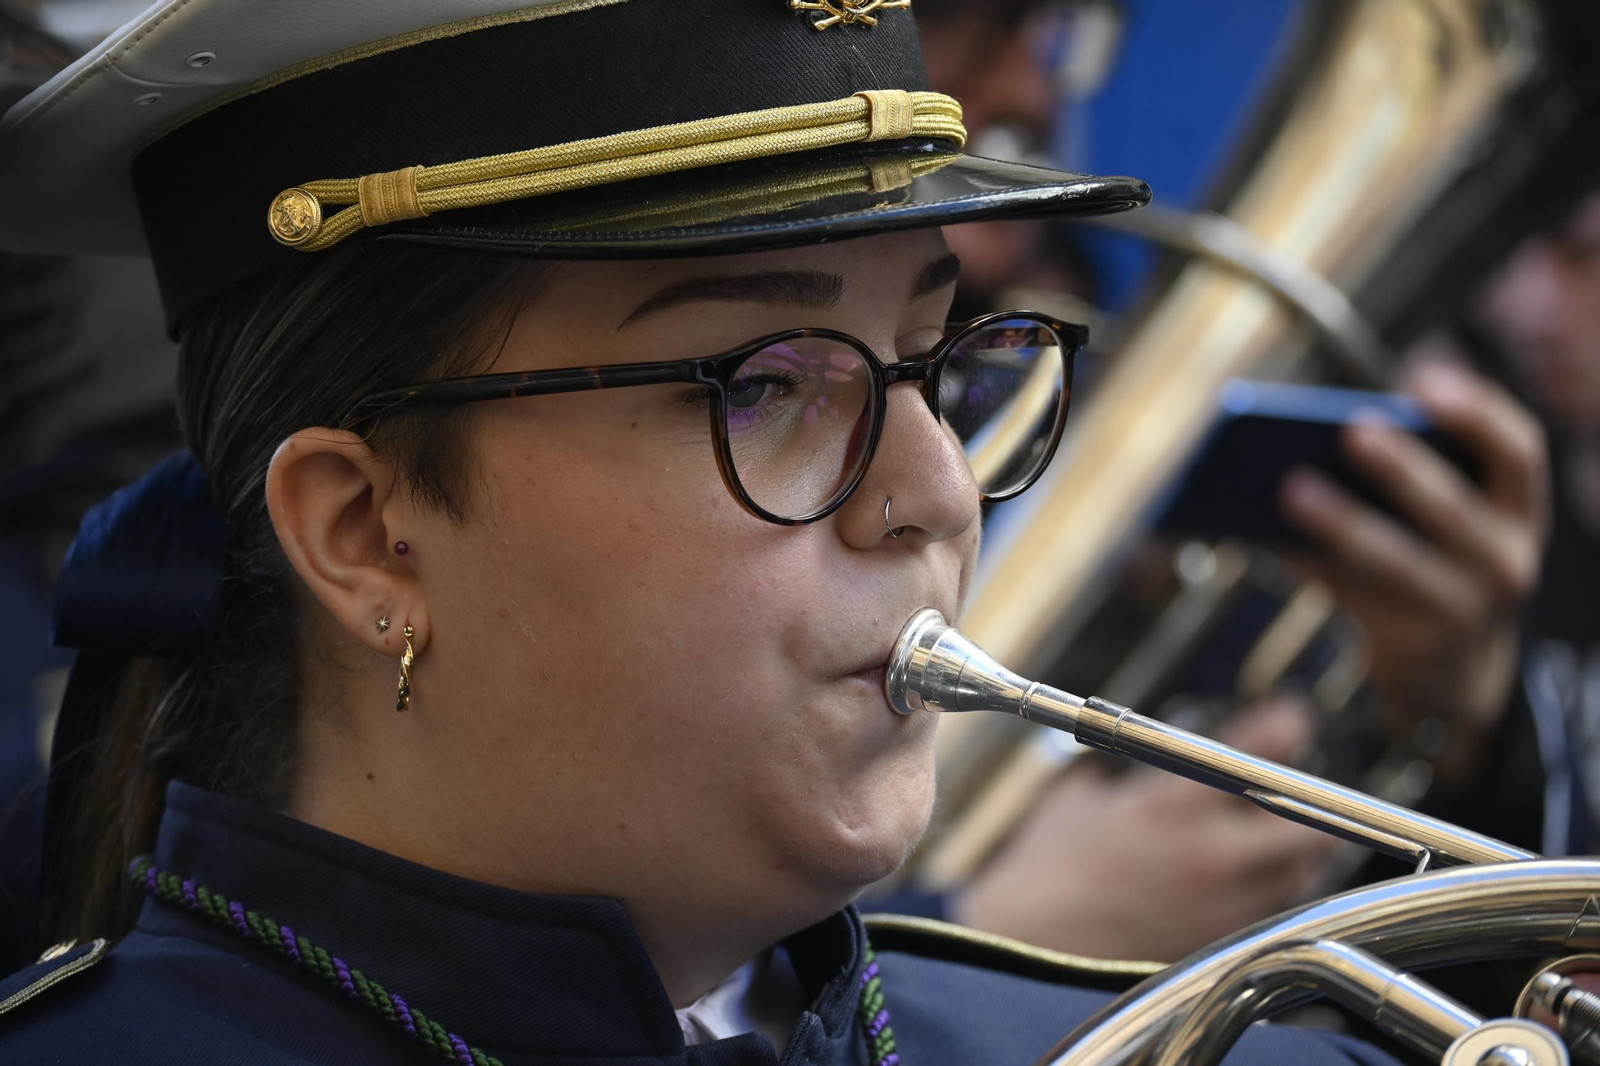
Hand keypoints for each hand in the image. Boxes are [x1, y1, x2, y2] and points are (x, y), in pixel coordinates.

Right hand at [951, 697, 1337, 961]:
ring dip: (1293, 852)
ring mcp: (1219, 905)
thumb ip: (1125, 774)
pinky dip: (1266, 890)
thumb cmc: (1046, 868)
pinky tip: (1241, 882)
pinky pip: (1268, 911)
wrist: (1030, 943)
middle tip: (1291, 792)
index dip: (1283, 730)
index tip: (1292, 719)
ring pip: (1297, 874)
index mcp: (1171, 807)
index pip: (1252, 757)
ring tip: (1271, 837)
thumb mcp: (1082, 798)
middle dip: (1307, 805)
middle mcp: (1208, 856)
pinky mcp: (1215, 942)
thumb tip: (1140, 755)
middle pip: (1307, 827)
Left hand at [1279, 363, 1549, 788]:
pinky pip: (1355, 597)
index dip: (1477, 413)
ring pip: (1399, 563)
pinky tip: (1269, 535)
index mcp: (1518, 510)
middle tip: (1351, 428)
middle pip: (1454, 508)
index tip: (1424, 381)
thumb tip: (1310, 434)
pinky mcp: (1414, 645)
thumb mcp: (1449, 523)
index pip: (1518, 451)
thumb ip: (1406, 474)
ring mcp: (1465, 611)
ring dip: (1342, 522)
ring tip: (1288, 488)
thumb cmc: (1436, 566)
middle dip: (1402, 467)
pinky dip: (1312, 562)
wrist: (1453, 672)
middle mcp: (1507, 561)